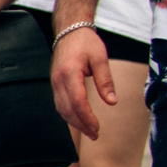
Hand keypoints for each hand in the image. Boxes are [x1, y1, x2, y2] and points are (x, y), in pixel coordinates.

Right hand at [50, 25, 113, 139]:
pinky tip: (78, 119)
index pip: (78, 103)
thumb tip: (112, 102)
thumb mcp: (100, 59)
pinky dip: (69, 114)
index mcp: (69, 74)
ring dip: (74, 122)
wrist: (69, 31)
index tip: (98, 128)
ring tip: (89, 131)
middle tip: (95, 135)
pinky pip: (59, 103)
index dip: (87, 118)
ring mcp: (54, 82)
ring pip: (61, 109)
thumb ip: (105, 81)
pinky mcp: (55, 83)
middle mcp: (58, 80)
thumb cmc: (85, 42)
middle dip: (81, 125)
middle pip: (68, 110)